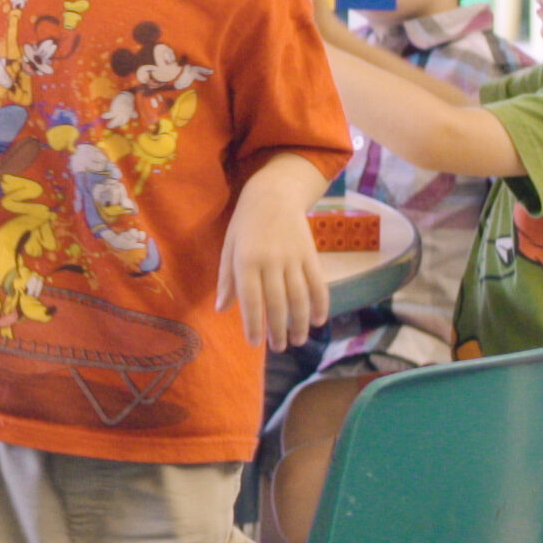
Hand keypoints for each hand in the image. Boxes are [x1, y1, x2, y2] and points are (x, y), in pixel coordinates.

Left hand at [217, 196, 328, 349]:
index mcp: (246, 260)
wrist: (274, 194)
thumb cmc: (245, 223)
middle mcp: (271, 261)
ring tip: (297, 340)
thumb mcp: (229, 247)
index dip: (254, 324)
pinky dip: (321, 304)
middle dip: (278, 330)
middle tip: (278, 348)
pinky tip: (318, 320)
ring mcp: (294, 258)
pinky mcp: (311, 255)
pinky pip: (318, 284)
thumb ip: (226, 279)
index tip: (255, 343)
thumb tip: (221, 308)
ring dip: (300, 323)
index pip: (251, 300)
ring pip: (300, 297)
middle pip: (278, 303)